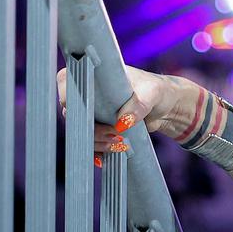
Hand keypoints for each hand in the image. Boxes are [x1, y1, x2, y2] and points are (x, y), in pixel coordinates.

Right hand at [55, 64, 176, 161]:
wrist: (166, 107)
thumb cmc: (157, 91)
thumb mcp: (152, 93)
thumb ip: (138, 105)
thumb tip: (122, 122)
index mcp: (95, 75)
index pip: (66, 83)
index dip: (69, 98)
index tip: (88, 114)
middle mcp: (88, 93)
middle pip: (73, 113)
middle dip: (91, 128)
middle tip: (115, 134)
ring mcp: (91, 112)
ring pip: (81, 131)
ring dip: (97, 142)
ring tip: (120, 144)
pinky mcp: (98, 128)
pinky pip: (90, 142)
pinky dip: (98, 150)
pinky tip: (108, 155)